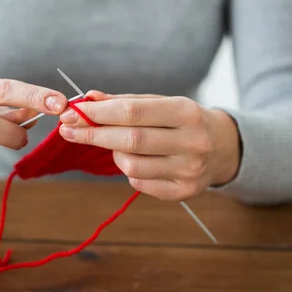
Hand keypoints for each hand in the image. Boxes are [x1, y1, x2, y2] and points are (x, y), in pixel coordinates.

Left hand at [58, 91, 240, 200]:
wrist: (224, 147)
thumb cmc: (183, 120)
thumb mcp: (161, 103)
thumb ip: (125, 102)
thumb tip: (88, 99)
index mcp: (186, 112)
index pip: (132, 112)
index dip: (98, 113)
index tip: (72, 113)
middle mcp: (192, 142)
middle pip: (130, 140)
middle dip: (92, 134)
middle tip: (67, 130)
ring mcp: (190, 170)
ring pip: (131, 165)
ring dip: (113, 154)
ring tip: (115, 145)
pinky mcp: (184, 191)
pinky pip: (139, 183)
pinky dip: (128, 170)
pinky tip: (135, 160)